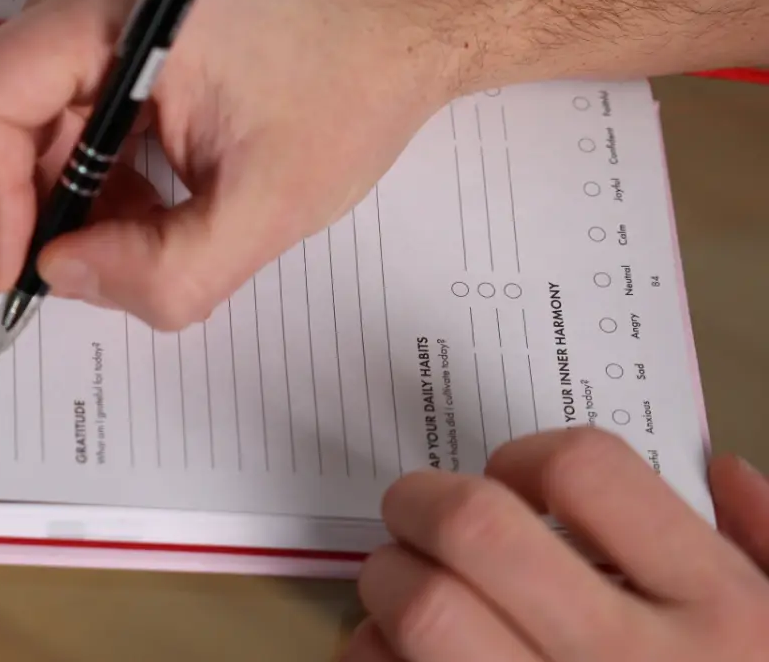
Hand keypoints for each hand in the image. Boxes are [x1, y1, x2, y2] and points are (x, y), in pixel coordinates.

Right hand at [0, 0, 465, 328]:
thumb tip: (61, 276)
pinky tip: (159, 181)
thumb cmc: (354, 77)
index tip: (24, 268)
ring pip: (29, 109)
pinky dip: (96, 154)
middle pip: (0, 110)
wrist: (412, 8)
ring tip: (157, 217)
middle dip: (46, 200)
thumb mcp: (267, 207)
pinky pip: (60, 92)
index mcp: (108, 4)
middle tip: (112, 257)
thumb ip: (162, 269)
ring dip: (76, 183)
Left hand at [347, 428, 768, 660]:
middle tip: (416, 514)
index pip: (587, 473)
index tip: (513, 482)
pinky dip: (371, 659)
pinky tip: (395, 660)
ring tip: (404, 588)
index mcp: (718, 616)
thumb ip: (767, 554)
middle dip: (421, 502)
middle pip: (475, 529)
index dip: (527, 459)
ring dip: (386, 583)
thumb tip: (720, 472)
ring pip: (420, 611)